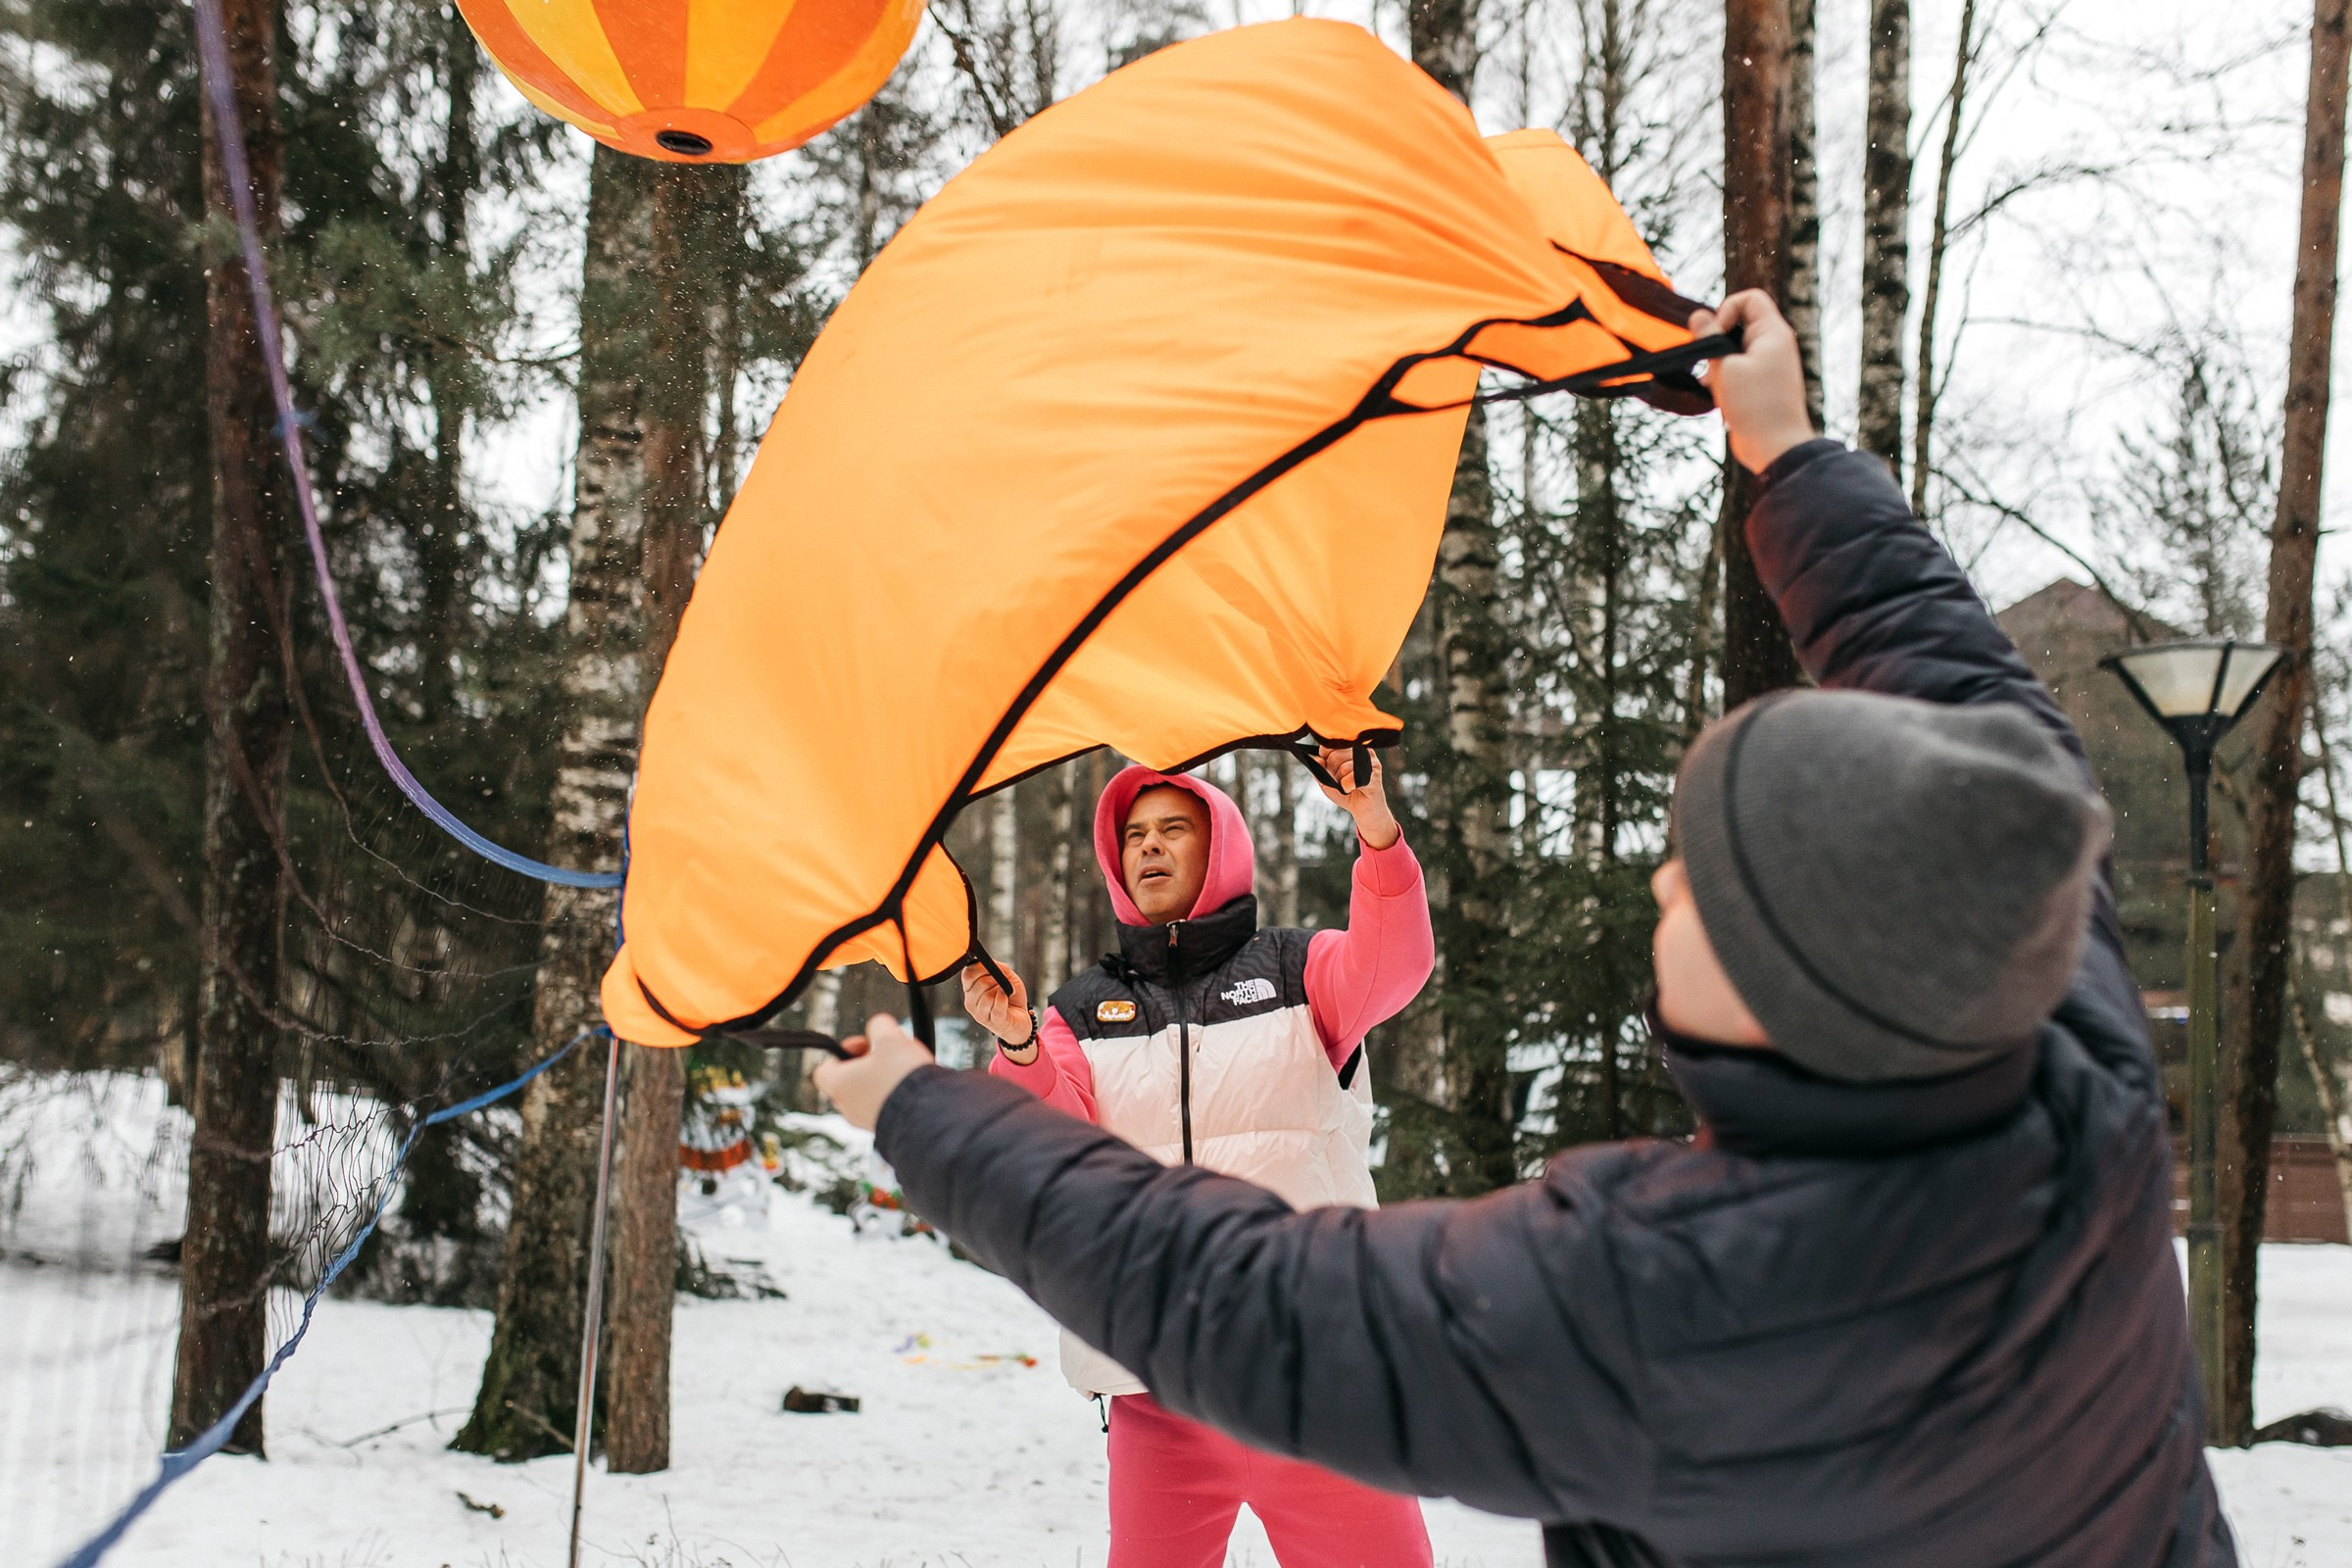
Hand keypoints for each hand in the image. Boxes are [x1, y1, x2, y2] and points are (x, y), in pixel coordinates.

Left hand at [812, 1013, 934, 1130]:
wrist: (926, 1114)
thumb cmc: (901, 1076)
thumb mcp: (890, 1038)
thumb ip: (879, 1026)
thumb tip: (878, 1027)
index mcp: (839, 1084)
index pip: (824, 1069)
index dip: (843, 1051)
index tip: (865, 1045)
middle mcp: (847, 1107)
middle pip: (848, 1081)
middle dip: (866, 1065)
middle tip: (886, 1055)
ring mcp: (866, 1121)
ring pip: (867, 1095)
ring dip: (882, 1079)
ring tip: (904, 1069)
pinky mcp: (885, 1129)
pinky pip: (883, 1107)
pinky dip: (893, 1095)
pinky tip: (912, 1086)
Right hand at [960, 962, 1033, 1045]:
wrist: (1021, 1019)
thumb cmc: (1011, 997)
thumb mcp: (1007, 976)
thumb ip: (997, 967)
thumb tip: (988, 962)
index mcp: (970, 989)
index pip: (967, 974)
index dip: (981, 967)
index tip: (993, 969)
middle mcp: (971, 1002)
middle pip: (978, 984)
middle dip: (995, 980)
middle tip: (1002, 985)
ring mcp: (980, 1014)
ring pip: (987, 996)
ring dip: (1001, 992)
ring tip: (1005, 995)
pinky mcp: (994, 1022)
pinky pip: (997, 1005)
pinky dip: (1004, 999)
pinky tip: (1007, 999)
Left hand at [1316, 745, 1399, 850]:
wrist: (1364, 809)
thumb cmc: (1346, 793)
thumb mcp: (1327, 782)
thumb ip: (1319, 770)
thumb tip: (1317, 759)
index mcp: (1348, 748)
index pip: (1328, 746)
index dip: (1325, 760)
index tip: (1331, 770)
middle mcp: (1359, 749)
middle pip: (1335, 756)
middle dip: (1334, 773)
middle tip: (1343, 781)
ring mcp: (1369, 759)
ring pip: (1344, 768)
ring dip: (1342, 783)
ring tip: (1350, 786)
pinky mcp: (1375, 771)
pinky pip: (1353, 778)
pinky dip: (1348, 787)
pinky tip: (1354, 789)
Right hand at [1689, 291, 1816, 474]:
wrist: (1775, 446)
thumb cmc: (1754, 406)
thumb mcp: (1724, 368)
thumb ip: (1709, 339)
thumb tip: (1699, 316)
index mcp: (1772, 333)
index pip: (1749, 299)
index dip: (1726, 310)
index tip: (1715, 336)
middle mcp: (1774, 345)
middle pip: (1739, 322)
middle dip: (1717, 338)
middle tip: (1710, 362)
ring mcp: (1768, 365)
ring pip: (1735, 347)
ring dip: (1717, 360)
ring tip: (1712, 382)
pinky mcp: (1760, 384)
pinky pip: (1737, 368)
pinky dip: (1722, 376)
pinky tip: (1713, 393)